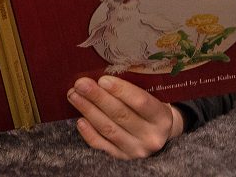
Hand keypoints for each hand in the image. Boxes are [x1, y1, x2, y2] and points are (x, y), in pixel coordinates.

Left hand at [67, 76, 183, 159]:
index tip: (102, 80)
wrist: (157, 135)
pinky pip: (102, 146)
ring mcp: (137, 149)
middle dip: (97, 97)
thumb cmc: (148, 110)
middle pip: (121, 115)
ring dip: (88, 111)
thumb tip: (100, 77)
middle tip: (80, 84)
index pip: (140, 101)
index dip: (121, 90)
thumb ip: (130, 89)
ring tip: (74, 96)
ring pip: (108, 129)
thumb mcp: (150, 97)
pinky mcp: (122, 158)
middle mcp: (151, 136)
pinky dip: (89, 133)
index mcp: (161, 117)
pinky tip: (80, 121)